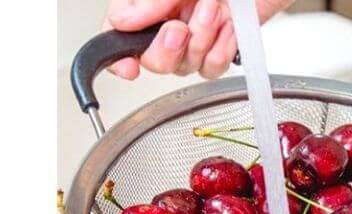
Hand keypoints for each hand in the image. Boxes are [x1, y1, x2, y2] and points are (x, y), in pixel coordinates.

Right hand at [103, 0, 293, 79]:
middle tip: (179, 28)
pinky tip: (229, 25)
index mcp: (147, 5)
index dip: (119, 58)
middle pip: (154, 62)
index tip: (128, 67)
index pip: (119, 37)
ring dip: (202, 37)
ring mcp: (194, 40)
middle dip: (167, 49)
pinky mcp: (219, 50)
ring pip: (186, 66)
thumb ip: (149, 1)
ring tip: (214, 8)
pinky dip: (222, 46)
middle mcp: (167, 24)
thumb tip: (121, 22)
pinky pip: (212, 67)